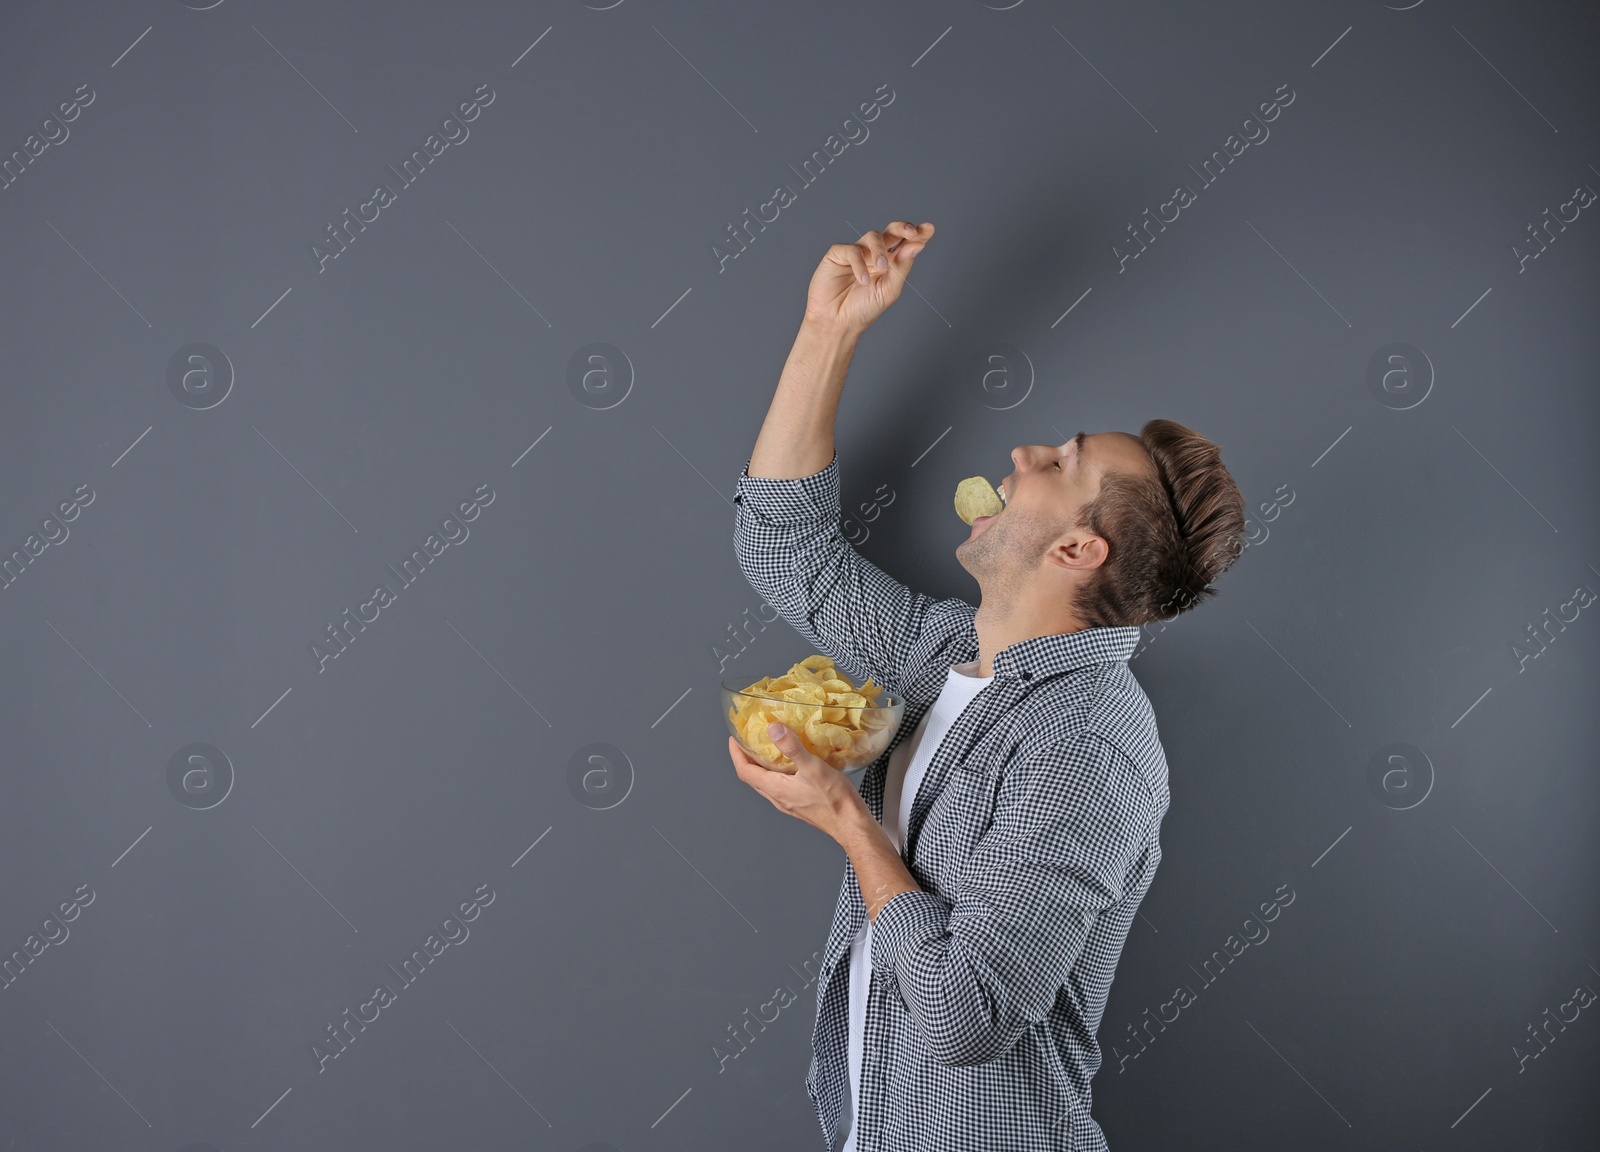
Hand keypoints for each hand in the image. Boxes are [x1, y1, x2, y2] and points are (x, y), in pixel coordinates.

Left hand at [728, 723, 869, 842]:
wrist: (851, 824)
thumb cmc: (834, 799)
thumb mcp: (814, 768)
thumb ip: (792, 748)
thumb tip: (773, 728)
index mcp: (776, 789)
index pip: (744, 771)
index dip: (736, 754)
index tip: (733, 738)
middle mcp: (778, 798)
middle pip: (752, 778)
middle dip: (745, 758)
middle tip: (746, 740)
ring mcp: (788, 804)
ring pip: (765, 783)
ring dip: (760, 767)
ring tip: (766, 749)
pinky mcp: (799, 805)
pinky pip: (779, 787)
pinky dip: (776, 773)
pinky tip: (790, 765)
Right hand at [803, 221, 932, 333]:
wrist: (837, 322)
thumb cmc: (863, 309)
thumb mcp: (889, 290)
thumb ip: (902, 266)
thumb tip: (917, 245)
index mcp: (890, 263)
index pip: (906, 244)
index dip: (918, 234)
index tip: (929, 229)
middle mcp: (874, 254)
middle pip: (891, 231)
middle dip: (902, 228)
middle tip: (912, 232)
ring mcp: (856, 252)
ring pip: (873, 236)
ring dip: (881, 250)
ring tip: (882, 268)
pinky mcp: (838, 254)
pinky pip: (853, 250)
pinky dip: (860, 264)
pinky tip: (862, 280)